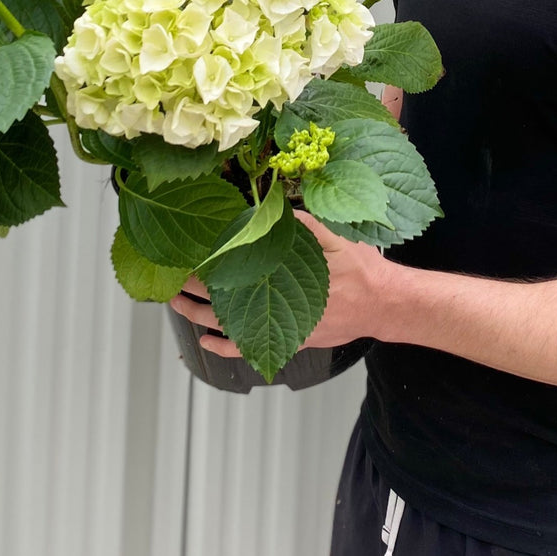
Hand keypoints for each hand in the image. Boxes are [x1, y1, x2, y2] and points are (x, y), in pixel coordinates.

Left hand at [167, 213, 391, 358]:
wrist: (385, 305)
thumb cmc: (362, 269)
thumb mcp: (337, 237)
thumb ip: (305, 224)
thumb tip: (273, 208)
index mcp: (283, 278)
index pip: (234, 274)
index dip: (207, 268)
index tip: (186, 258)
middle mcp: (278, 308)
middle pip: (224, 301)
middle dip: (194, 291)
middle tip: (171, 281)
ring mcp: (283, 328)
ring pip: (230, 325)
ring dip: (200, 316)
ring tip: (177, 305)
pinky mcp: (291, 339)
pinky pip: (251, 347)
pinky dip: (226, 347)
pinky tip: (207, 343)